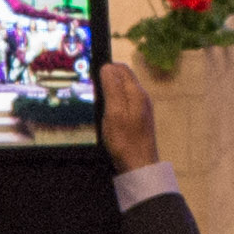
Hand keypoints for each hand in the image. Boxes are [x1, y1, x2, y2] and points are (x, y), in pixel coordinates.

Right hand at [96, 57, 162, 171]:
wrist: (138, 166)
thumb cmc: (125, 141)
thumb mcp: (114, 112)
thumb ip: (112, 88)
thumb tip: (107, 66)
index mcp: (137, 92)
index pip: (121, 68)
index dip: (106, 68)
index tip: (91, 77)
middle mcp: (141, 97)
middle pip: (123, 77)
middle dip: (107, 78)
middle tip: (92, 89)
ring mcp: (141, 108)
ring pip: (123, 90)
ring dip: (109, 91)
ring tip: (97, 101)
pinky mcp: (138, 119)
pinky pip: (124, 102)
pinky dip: (113, 102)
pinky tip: (106, 114)